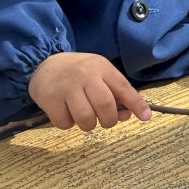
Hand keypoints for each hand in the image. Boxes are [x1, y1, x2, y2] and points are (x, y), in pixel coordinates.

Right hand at [28, 52, 151, 131]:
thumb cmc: (79, 72)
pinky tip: (66, 112)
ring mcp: (66, 87)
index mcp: (101, 67)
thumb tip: (128, 115)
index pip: (122, 87)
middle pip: (105, 105)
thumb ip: (115, 93)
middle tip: (105, 120)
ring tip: (84, 116)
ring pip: (85, 118)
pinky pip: (65, 123)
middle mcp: (85, 75)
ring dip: (88, 125)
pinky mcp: (49, 99)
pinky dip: (68, 123)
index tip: (145, 116)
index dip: (136, 103)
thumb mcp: (99, 74)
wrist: (43, 64)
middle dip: (109, 120)